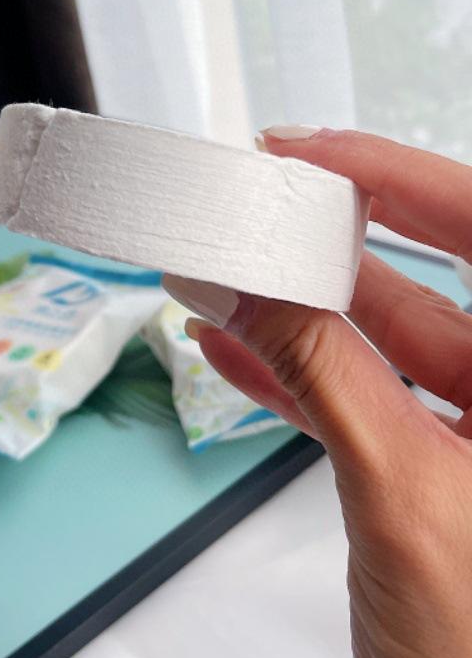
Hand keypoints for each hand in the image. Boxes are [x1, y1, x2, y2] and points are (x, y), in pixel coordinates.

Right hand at [163, 127, 471, 657]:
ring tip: (219, 276)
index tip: (309, 152)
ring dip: (297, 314)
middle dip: (333, 241)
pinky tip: (231, 351)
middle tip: (256, 205)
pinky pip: (365, 407)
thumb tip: (250, 283)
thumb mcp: (405, 505)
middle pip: (432, 284)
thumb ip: (324, 377)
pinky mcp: (439, 485)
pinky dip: (295, 378)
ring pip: (387, 346)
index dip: (400, 177)